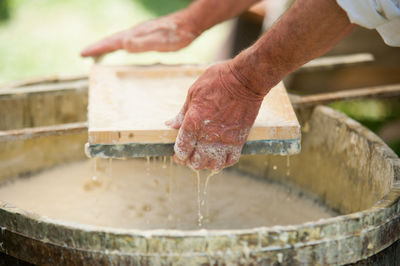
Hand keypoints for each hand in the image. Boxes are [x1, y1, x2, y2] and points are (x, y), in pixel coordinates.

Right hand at [81, 13, 198, 56]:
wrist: (190, 24)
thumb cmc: (177, 35)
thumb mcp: (161, 42)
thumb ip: (143, 43)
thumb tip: (124, 44)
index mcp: (136, 35)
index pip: (112, 42)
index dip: (97, 48)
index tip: (83, 53)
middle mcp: (136, 32)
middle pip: (112, 40)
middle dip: (98, 47)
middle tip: (84, 54)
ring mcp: (142, 33)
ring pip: (119, 40)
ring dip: (107, 46)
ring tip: (97, 53)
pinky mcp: (148, 35)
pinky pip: (128, 42)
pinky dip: (119, 45)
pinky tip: (122, 48)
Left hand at [166, 62, 264, 171]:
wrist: (246, 79)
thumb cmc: (218, 80)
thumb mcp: (193, 92)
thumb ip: (182, 113)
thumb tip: (169, 125)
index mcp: (193, 122)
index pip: (182, 150)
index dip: (178, 155)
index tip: (179, 154)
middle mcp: (208, 135)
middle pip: (196, 162)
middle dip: (190, 161)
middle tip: (191, 155)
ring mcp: (225, 139)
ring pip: (214, 166)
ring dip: (208, 163)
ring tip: (206, 156)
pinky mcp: (239, 140)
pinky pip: (231, 160)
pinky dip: (225, 161)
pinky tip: (221, 154)